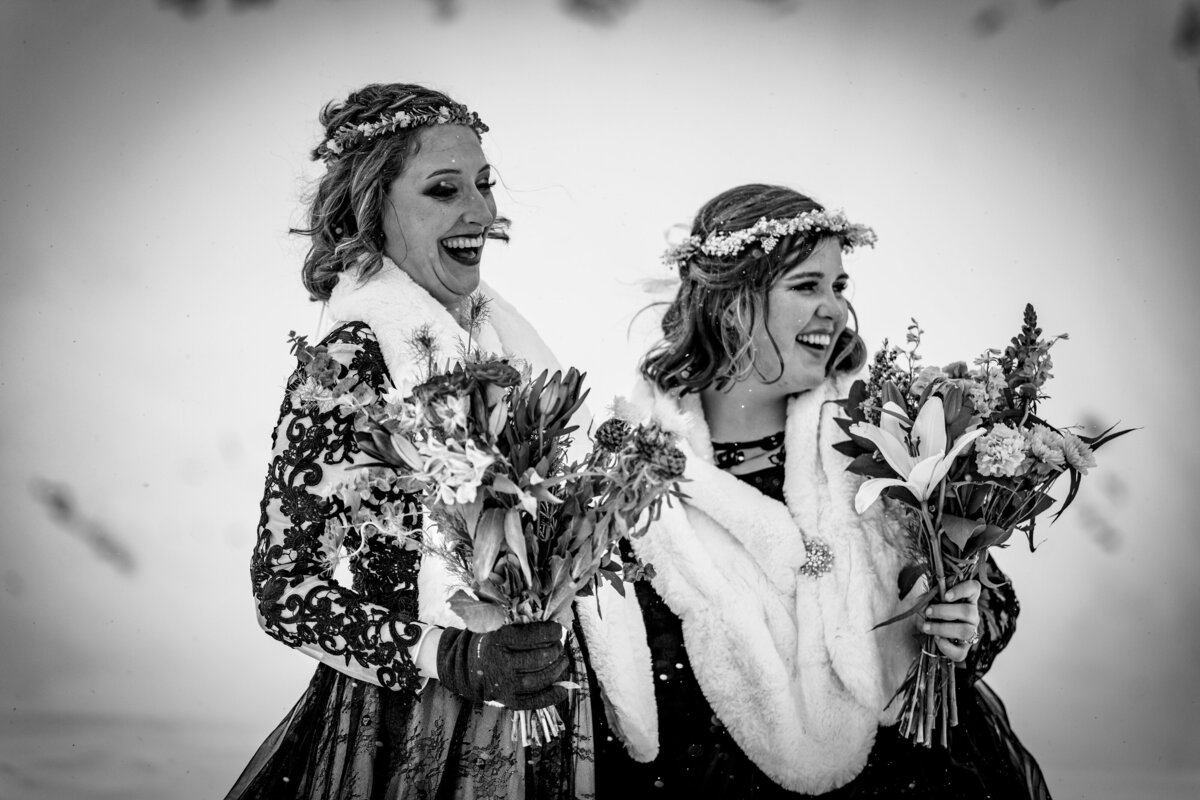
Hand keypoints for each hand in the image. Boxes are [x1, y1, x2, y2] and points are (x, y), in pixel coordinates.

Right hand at [436, 621, 568, 709]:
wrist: (461, 668)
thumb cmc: (484, 642)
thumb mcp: (492, 624)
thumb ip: (514, 618)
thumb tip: (546, 614)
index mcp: (496, 640)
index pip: (532, 635)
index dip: (551, 632)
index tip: (557, 629)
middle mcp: (500, 663)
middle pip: (539, 657)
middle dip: (555, 650)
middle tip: (559, 645)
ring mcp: (503, 684)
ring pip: (539, 679)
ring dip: (557, 670)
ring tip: (563, 661)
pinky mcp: (506, 700)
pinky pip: (533, 701)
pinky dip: (551, 696)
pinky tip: (563, 688)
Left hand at [919, 580, 981, 663]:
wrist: (925, 631)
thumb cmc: (929, 611)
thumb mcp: (926, 600)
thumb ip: (926, 599)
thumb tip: (924, 604)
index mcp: (966, 598)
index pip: (974, 588)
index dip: (963, 590)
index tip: (946, 595)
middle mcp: (972, 615)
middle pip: (968, 611)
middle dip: (944, 611)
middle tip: (928, 612)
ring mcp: (971, 632)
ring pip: (965, 631)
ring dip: (942, 628)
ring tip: (926, 627)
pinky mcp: (964, 649)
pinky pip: (960, 652)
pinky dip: (946, 647)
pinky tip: (936, 639)